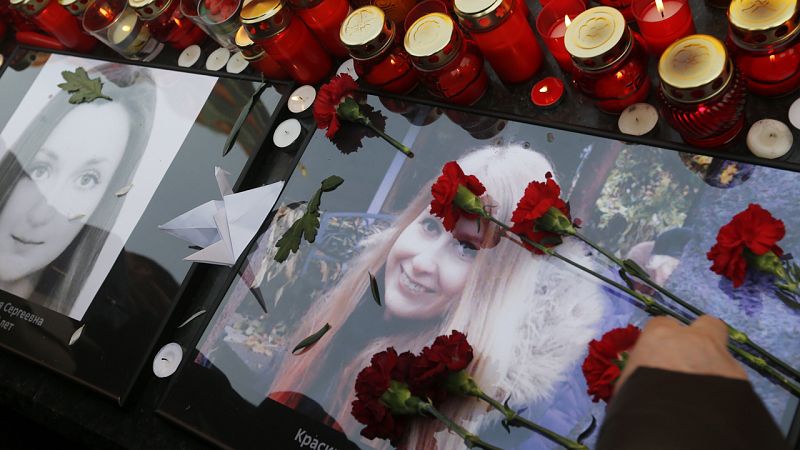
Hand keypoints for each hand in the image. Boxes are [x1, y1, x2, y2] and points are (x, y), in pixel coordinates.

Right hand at [616, 316, 747, 392]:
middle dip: (702, 337)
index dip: (662, 338)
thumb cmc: (640, 398)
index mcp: (661, 336)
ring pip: (723, 355)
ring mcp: (722, 358)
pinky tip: (719, 405)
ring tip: (707, 392)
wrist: (677, 423)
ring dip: (716, 367)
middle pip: (707, 324)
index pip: (662, 324)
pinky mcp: (742, 381)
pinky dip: (729, 390)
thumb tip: (642, 374)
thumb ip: (639, 370)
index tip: (659, 354)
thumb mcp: (629, 382)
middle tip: (693, 359)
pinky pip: (736, 380)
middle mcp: (695, 340)